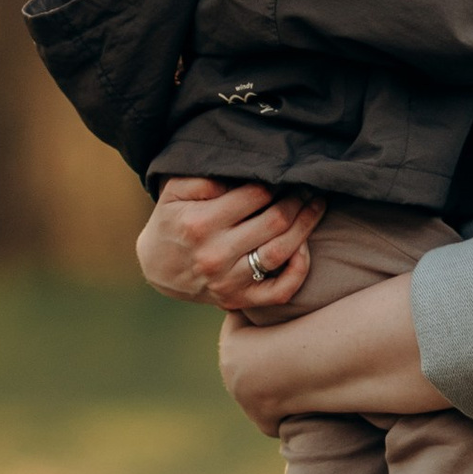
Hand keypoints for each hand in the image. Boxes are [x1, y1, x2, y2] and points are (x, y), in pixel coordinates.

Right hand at [135, 175, 325, 315]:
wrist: (157, 268)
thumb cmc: (172, 221)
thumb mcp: (175, 191)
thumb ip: (205, 178)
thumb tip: (242, 175)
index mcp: (200, 223)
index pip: (255, 195)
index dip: (277, 181)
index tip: (288, 173)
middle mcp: (215, 254)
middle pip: (274, 221)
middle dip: (298, 199)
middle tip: (308, 186)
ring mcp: (228, 281)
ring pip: (281, 252)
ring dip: (306, 225)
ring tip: (315, 205)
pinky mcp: (238, 300)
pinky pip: (281, 290)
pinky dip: (299, 270)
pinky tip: (304, 247)